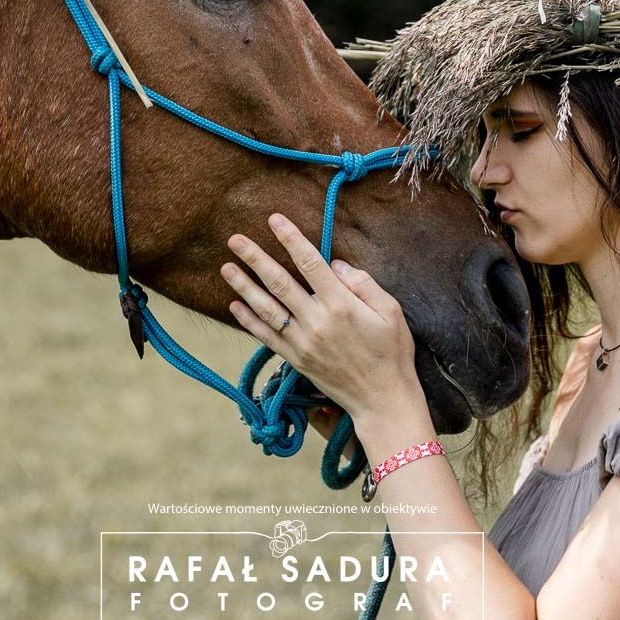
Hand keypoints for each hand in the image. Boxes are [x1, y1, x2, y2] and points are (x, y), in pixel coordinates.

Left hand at [219, 212, 420, 423]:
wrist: (383, 400)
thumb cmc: (392, 353)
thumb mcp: (391, 311)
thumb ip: (363, 284)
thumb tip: (334, 265)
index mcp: (342, 305)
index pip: (310, 263)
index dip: (291, 239)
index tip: (274, 219)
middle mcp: (317, 322)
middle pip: (280, 283)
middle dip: (255, 258)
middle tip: (235, 239)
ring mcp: (303, 343)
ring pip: (267, 309)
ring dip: (244, 286)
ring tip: (226, 267)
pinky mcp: (296, 360)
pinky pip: (267, 337)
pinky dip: (249, 321)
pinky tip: (235, 305)